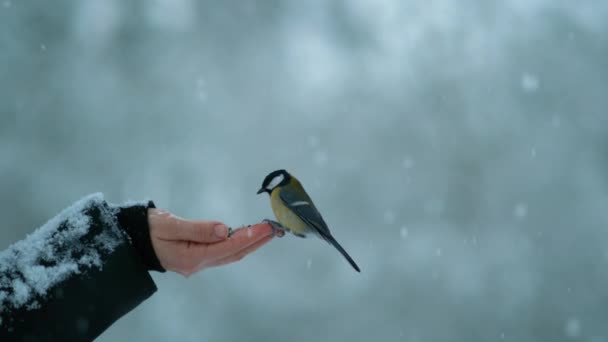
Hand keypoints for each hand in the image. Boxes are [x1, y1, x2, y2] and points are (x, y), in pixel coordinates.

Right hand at [148, 209, 279, 276]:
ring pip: (229, 255)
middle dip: (255, 242)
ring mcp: (197, 262)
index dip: (247, 237)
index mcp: (191, 257)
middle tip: (274, 229)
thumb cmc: (146, 229)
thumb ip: (197, 228)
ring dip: (249, 244)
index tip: (264, 228)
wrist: (130, 239)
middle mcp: (197, 263)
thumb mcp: (168, 224)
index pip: (227, 247)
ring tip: (266, 233)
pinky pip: (222, 253)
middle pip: (233, 254)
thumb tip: (224, 229)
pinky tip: (246, 237)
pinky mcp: (196, 257)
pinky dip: (237, 244)